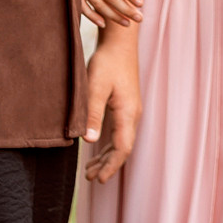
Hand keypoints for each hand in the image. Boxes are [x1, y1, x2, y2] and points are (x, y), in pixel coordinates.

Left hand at [82, 30, 141, 182]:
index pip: (122, 148)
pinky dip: (109, 145)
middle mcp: (133, 114)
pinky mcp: (125, 105)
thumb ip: (92, 114)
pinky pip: (120, 132)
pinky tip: (97, 149)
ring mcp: (131, 110)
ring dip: (107, 156)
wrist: (120, 43)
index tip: (99, 180)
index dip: (111, 166)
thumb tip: (89, 142)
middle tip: (90, 179)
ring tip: (90, 170)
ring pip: (121, 141)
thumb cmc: (107, 63)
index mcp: (128, 113)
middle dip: (108, 165)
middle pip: (123, 148)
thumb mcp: (95, 88)